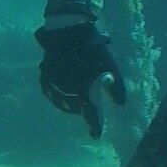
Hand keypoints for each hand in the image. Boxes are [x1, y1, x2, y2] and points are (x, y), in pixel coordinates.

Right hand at [34, 20, 126, 138]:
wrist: (69, 30)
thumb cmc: (94, 50)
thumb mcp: (111, 67)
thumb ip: (117, 87)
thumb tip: (120, 103)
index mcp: (84, 89)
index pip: (91, 113)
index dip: (94, 125)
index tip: (96, 136)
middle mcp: (66, 89)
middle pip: (75, 107)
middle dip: (84, 112)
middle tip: (91, 115)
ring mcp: (54, 82)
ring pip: (61, 101)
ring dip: (69, 106)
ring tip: (77, 107)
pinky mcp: (46, 73)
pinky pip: (50, 90)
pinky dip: (56, 95)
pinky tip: (60, 95)